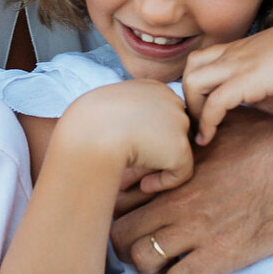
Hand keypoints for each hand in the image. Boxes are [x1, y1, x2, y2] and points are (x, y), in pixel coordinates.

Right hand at [65, 80, 193, 194]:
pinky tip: (143, 185)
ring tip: (138, 178)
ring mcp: (179, 123)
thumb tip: (143, 143)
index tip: (132, 147)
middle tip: (137, 165)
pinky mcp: (180, 148)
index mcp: (154, 88)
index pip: (163, 116)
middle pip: (174, 132)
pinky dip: (163, 183)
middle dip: (159, 150)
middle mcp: (172, 100)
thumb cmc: (92, 123)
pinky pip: (180, 173)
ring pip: (178, 151)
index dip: (151, 136)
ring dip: (160, 165)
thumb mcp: (112, 111)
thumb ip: (133, 119)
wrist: (93, 131)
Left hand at [110, 109, 272, 273]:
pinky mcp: (219, 255)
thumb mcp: (223, 123)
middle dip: (123, 243)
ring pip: (140, 261)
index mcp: (173, 170)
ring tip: (163, 267)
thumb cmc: (271, 140)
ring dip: (147, 269)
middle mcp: (176, 199)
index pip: (119, 193)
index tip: (133, 215)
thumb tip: (185, 122)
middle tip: (141, 247)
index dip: (119, 208)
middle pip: (118, 231)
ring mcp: (195, 228)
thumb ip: (195, 128)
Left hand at [182, 12, 272, 144]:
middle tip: (198, 123)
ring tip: (202, 130)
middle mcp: (229, 55)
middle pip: (188, 71)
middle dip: (187, 99)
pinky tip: (209, 138)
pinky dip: (207, 122)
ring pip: (192, 82)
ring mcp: (235, 65)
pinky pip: (213, 103)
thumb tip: (253, 120)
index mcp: (233, 51)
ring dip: (193, 109)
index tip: (200, 113)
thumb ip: (259, 98)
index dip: (193, 89)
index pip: (197, 63)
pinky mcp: (245, 80)